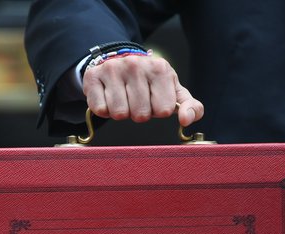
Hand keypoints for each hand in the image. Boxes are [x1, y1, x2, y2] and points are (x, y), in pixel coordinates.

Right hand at [82, 55, 203, 126]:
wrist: (119, 62)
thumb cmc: (150, 82)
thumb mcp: (173, 91)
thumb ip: (191, 107)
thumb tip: (186, 120)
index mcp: (160, 68)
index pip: (164, 110)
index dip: (158, 110)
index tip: (154, 99)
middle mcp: (135, 64)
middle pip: (141, 115)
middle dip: (139, 113)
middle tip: (136, 99)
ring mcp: (112, 69)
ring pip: (120, 114)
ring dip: (122, 113)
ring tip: (123, 98)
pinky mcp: (93, 76)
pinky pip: (100, 110)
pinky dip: (104, 110)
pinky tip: (108, 96)